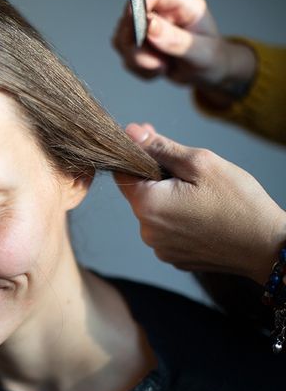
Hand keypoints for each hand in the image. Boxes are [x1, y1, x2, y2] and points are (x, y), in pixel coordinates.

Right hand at [112, 0, 255, 104]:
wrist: (207, 71)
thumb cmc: (210, 57)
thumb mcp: (201, 52)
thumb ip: (176, 40)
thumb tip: (149, 26)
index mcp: (180, 1)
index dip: (139, 4)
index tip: (138, 25)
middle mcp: (159, 9)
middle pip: (129, 17)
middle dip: (137, 46)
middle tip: (157, 64)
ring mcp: (145, 25)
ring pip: (122, 40)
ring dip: (139, 61)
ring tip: (162, 67)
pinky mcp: (136, 42)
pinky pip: (124, 56)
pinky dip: (139, 69)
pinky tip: (157, 69)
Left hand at [114, 123, 285, 283]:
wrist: (267, 246)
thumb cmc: (238, 202)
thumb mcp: (200, 163)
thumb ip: (160, 148)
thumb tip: (130, 132)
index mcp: (147, 206)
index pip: (122, 173)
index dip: (135, 154)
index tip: (152, 141)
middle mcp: (147, 231)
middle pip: (140, 194)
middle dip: (158, 177)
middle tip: (189, 169)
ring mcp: (160, 248)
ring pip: (155, 213)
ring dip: (169, 199)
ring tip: (202, 195)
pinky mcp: (174, 257)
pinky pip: (168, 231)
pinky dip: (179, 219)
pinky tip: (203, 214)